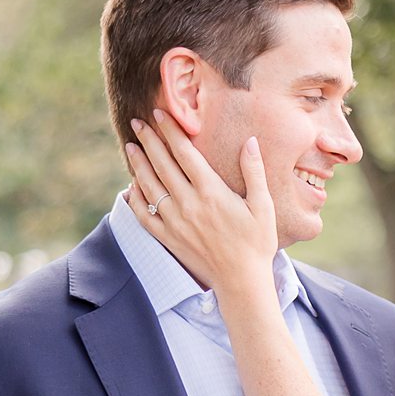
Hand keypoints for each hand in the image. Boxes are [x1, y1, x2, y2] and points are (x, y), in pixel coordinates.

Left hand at [126, 110, 277, 297]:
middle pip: (162, 164)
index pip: (184, 153)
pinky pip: (145, 214)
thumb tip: (250, 141)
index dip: (171, 131)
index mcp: (211, 192)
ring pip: (150, 186)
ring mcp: (175, 222)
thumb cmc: (256, 243)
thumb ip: (254, 171)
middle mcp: (188, 204)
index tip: (159, 114)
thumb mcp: (263, 206)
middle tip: (137, 122)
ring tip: (131, 147)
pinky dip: (136, 198)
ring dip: (139, 164)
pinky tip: (133, 185)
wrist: (241, 281)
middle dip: (149, 140)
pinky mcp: (168, 238)